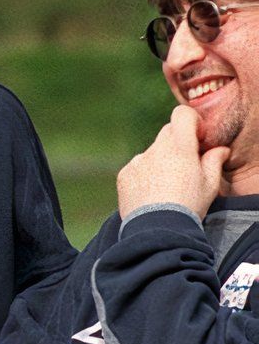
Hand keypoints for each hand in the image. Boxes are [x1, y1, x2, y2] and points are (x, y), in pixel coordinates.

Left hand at [117, 105, 228, 219]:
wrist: (157, 229)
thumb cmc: (188, 206)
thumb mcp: (210, 185)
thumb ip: (214, 161)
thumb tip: (219, 149)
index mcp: (179, 147)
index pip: (181, 115)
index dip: (192, 122)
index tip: (198, 138)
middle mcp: (155, 150)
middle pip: (167, 133)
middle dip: (178, 143)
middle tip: (186, 164)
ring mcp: (137, 161)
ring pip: (152, 152)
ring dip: (161, 160)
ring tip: (168, 186)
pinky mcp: (124, 174)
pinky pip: (137, 166)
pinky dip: (145, 174)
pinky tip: (152, 193)